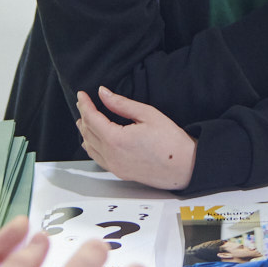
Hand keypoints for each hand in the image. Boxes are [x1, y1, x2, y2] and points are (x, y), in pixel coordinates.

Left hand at [76, 88, 196, 189]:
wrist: (185, 166)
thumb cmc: (171, 142)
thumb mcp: (147, 114)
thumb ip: (121, 104)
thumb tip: (104, 94)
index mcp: (116, 140)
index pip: (92, 118)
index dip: (85, 105)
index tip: (82, 95)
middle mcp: (112, 155)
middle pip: (88, 133)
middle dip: (84, 116)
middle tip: (83, 103)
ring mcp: (115, 166)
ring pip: (89, 147)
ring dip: (85, 132)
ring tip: (85, 120)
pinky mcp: (120, 173)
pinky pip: (98, 158)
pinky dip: (91, 147)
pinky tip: (93, 141)